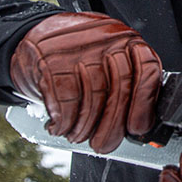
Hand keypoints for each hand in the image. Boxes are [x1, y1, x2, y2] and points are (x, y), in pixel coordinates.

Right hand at [9, 12, 161, 152]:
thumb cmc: (76, 56)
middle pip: (120, 89)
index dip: (145, 104)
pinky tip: (60, 126)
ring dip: (85, 128)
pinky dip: (64, 123)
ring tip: (78, 135)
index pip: (148, 69)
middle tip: (103, 144)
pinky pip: (65, 103)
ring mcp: (78, 50)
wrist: (33, 38)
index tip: (137, 128)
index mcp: (127, 39)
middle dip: (112, 126)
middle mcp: (106, 40)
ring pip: (92, 100)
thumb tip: (141, 121)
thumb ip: (128, 81)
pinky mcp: (50, 62)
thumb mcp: (108, 58)